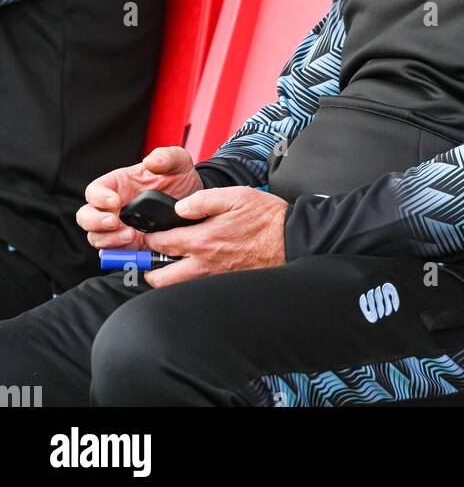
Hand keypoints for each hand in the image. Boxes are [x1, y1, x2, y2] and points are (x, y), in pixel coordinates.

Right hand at [77, 146, 203, 252]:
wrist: (193, 204)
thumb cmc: (180, 178)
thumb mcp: (178, 162)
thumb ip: (166, 157)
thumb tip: (151, 161)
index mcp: (118, 184)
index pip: (94, 190)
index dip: (98, 197)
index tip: (115, 201)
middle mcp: (113, 207)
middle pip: (86, 216)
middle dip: (95, 222)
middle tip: (115, 222)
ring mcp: (119, 227)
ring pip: (96, 237)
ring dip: (109, 240)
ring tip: (132, 236)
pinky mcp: (129, 245)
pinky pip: (114, 253)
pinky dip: (120, 253)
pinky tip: (136, 246)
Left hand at [142, 187, 288, 287]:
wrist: (291, 240)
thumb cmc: (266, 218)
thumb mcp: (236, 196)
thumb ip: (203, 200)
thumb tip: (179, 208)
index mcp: (203, 240)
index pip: (162, 244)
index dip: (150, 238)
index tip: (148, 234)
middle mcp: (204, 265)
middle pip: (162, 278)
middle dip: (151, 270)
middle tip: (151, 260)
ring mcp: (214, 279)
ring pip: (178, 288)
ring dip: (168, 279)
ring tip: (169, 267)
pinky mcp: (224, 286)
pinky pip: (197, 290)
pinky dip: (188, 284)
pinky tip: (194, 272)